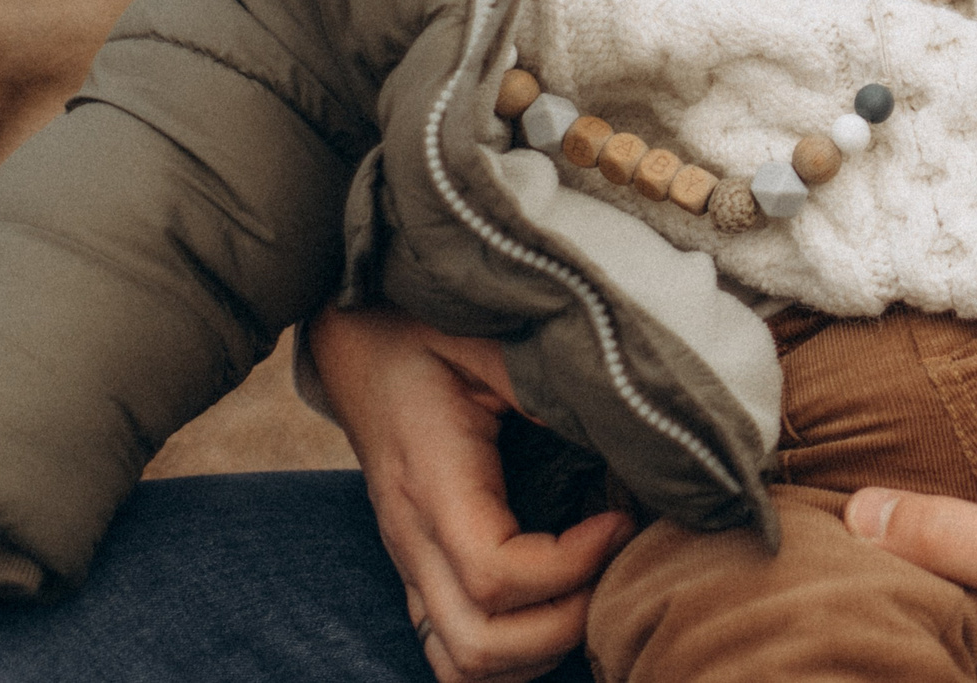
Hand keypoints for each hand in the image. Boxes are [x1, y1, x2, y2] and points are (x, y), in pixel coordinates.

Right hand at [309, 305, 635, 682]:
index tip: (621, 516)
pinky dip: (514, 650)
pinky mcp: (419, 566)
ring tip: (594, 580)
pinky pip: (454, 647)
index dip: (572, 565)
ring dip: (541, 647)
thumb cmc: (421, 327)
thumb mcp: (486, 333)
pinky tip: (561, 598)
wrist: (355, 335)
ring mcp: (410, 561)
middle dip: (566, 621)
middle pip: (480, 645)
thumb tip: (616, 426)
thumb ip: (544, 379)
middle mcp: (412, 538)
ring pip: (463, 663)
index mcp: (431, 482)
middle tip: (618, 558)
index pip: (495, 577)